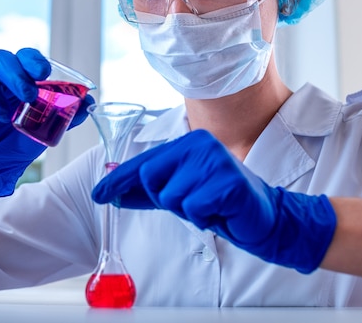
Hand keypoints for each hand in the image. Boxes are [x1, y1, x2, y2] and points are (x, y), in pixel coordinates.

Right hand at [0, 48, 93, 198]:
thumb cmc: (23, 138)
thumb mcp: (48, 127)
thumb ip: (68, 113)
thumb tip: (89, 102)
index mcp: (22, 76)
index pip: (27, 56)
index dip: (33, 60)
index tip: (43, 72)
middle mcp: (0, 76)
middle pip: (2, 58)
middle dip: (15, 74)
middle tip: (28, 95)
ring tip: (2, 116)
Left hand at [92, 129, 336, 272]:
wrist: (264, 217)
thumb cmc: (218, 203)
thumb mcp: (179, 195)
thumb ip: (147, 192)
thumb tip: (113, 193)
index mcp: (187, 142)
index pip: (143, 163)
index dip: (118, 180)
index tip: (97, 194)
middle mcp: (199, 144)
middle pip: (150, 179)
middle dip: (166, 199)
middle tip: (194, 200)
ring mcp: (214, 160)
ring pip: (170, 197)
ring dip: (188, 211)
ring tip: (209, 206)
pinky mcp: (227, 182)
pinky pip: (192, 209)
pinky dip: (203, 218)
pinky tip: (220, 212)